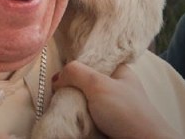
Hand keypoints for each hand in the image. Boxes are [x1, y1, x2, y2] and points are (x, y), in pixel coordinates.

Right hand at [53, 61, 180, 138]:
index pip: (92, 59)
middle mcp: (113, 87)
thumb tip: (57, 78)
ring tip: (63, 106)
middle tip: (60, 92)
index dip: (76, 63)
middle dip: (71, 87)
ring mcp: (108, 108)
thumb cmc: (127, 112)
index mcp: (117, 71)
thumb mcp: (99, 84)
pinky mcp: (103, 124)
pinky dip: (76, 118)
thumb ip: (76, 73)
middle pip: (83, 82)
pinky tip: (71, 118)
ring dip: (72, 105)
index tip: (62, 72)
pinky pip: (83, 117)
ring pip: (81, 101)